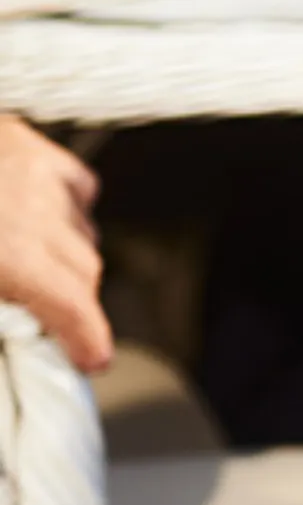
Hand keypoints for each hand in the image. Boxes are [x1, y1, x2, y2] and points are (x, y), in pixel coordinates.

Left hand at [0, 118, 111, 370]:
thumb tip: (2, 335)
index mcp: (12, 258)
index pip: (75, 307)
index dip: (90, 339)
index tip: (92, 359)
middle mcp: (34, 215)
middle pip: (86, 269)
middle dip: (75, 302)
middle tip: (53, 323)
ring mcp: (35, 175)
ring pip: (82, 229)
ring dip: (69, 257)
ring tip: (40, 273)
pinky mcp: (25, 145)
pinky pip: (74, 186)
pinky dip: (68, 209)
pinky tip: (45, 220)